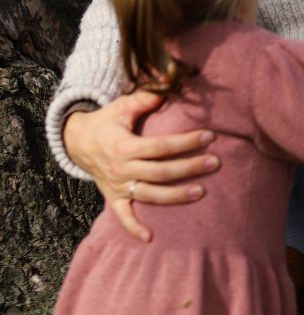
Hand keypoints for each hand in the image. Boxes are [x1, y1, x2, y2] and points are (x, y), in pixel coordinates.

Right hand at [63, 89, 219, 241]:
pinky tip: (151, 238)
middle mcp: (120, 169)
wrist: (77, 140)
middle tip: (215, 163)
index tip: (209, 136)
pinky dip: (134, 228)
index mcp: (124, 146)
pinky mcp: (112, 198)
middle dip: (190, 167)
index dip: (185, 142)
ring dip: (175, 196)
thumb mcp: (124, 104)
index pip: (161, 146)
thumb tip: (171, 77)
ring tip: (201, 192)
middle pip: (160, 172)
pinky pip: (123, 217)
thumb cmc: (107, 120)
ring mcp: (116, 186)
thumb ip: (148, 95)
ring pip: (149, 196)